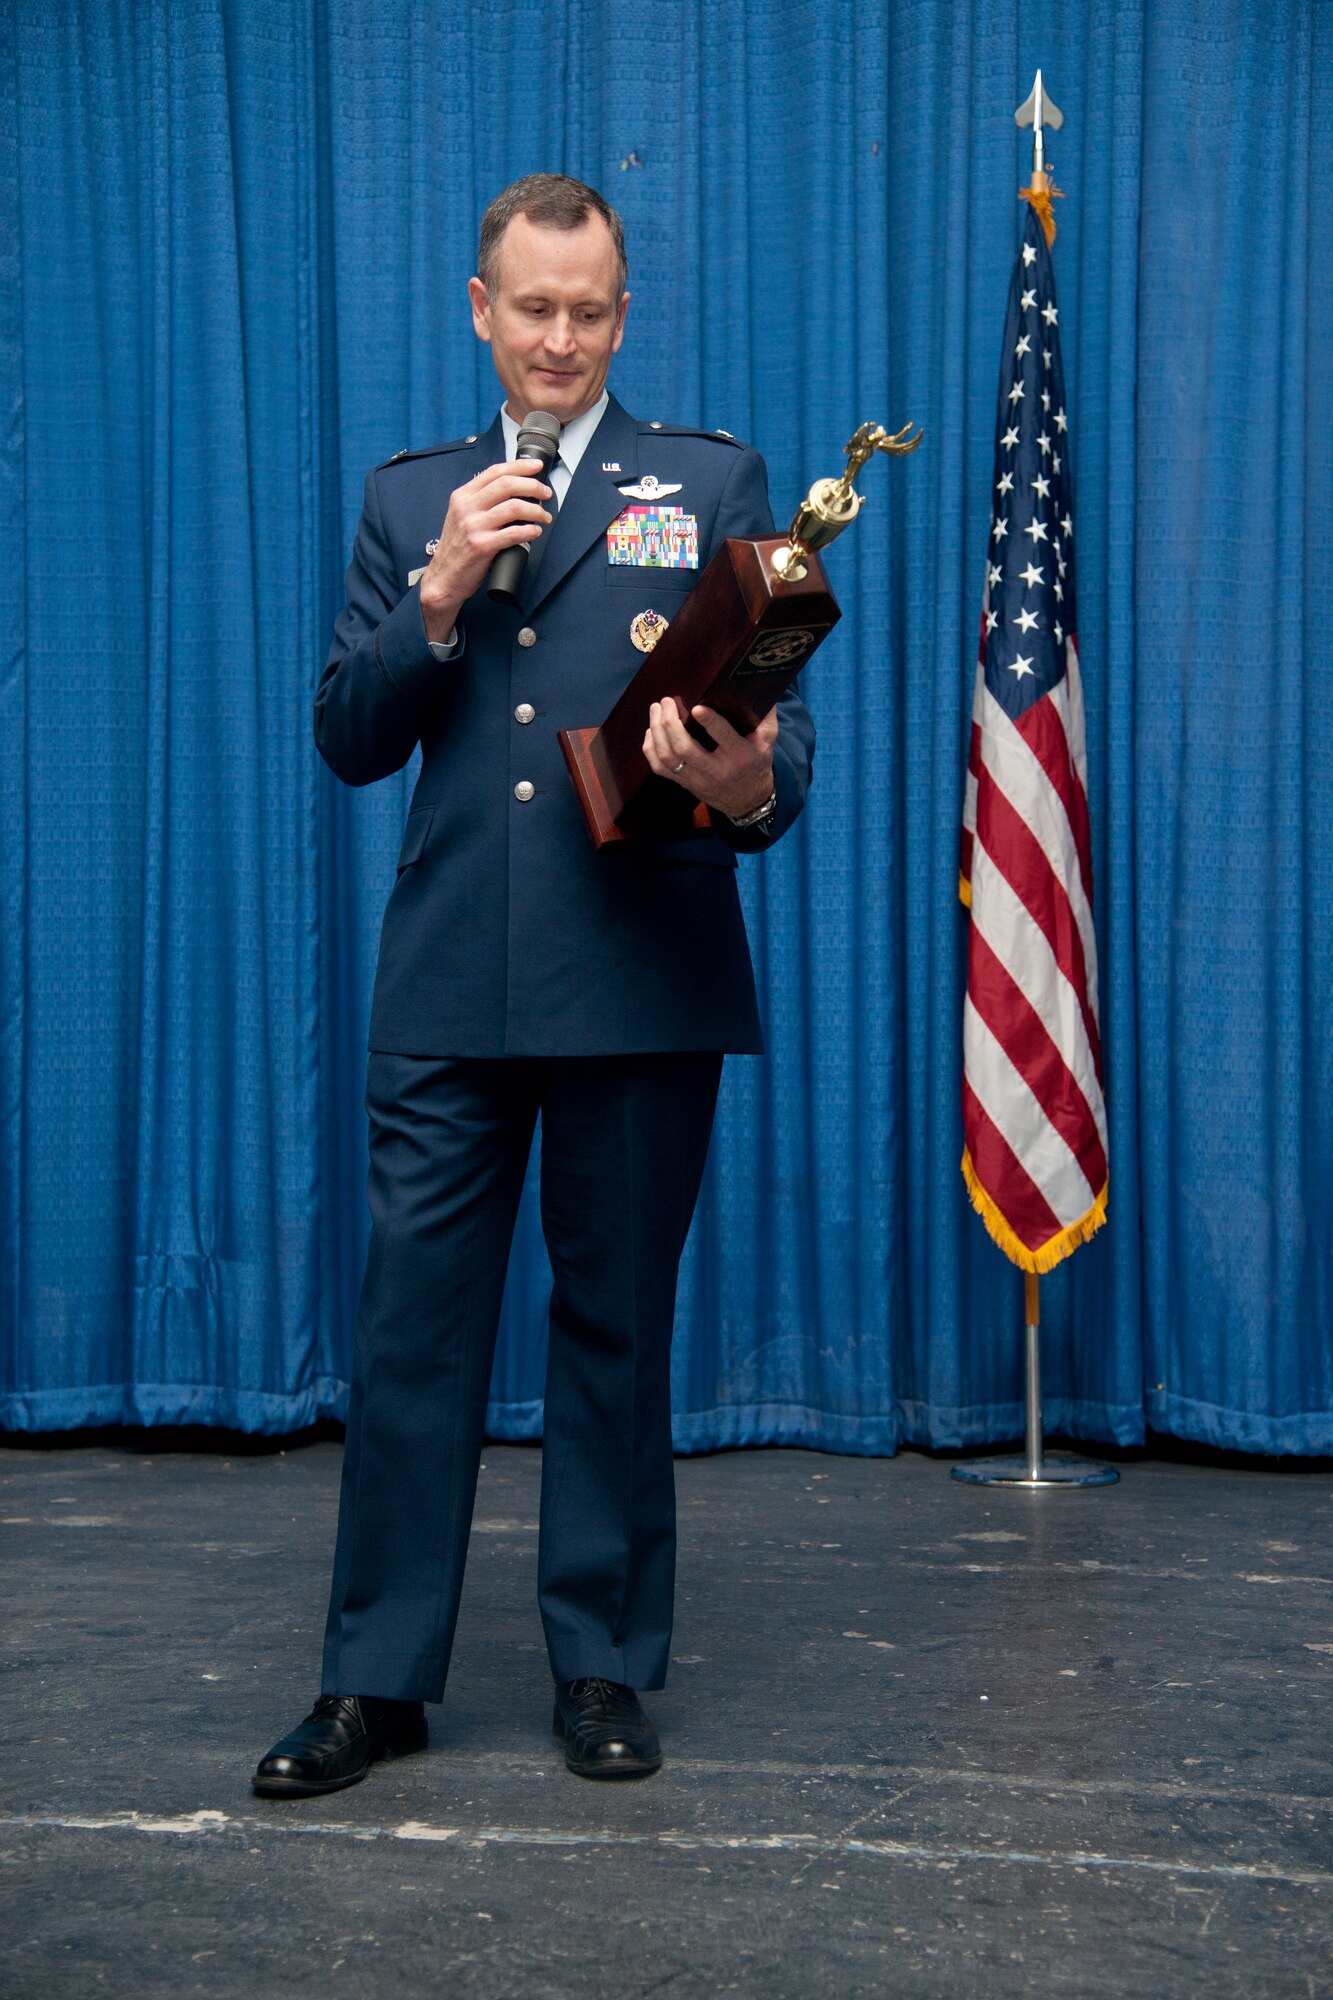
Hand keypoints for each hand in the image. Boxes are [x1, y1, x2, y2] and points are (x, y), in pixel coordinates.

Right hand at [418, 458, 551, 641]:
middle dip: (532, 486)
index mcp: (462, 497)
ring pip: (513, 507)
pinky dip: (530, 531)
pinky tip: (535, 532)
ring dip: (536, 510)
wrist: (443, 578)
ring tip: (544, 516)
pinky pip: (513, 533)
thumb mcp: (462, 517)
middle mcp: (466, 508)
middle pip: (506, 485)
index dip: (519, 466)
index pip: (494, 472)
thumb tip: (511, 490)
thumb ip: (481, 501)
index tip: (536, 467)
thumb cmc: (457, 550)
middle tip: (545, 493)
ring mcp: (473, 527)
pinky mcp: (481, 546)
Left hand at [642, 698, 777, 819]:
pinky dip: (650, 749)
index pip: (723, 738)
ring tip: (656, 709)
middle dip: (670, 723)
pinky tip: (651, 731)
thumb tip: (757, 684)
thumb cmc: (757, 762)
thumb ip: (766, 714)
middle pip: (685, 748)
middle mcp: (716, 769)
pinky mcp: (685, 783)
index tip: (696, 708)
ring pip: (668, 757)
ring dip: (657, 731)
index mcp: (740, 755)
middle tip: (667, 701)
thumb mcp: (768, 740)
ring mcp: (697, 779)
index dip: (709, 722)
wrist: (748, 800)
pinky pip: (660, 769)